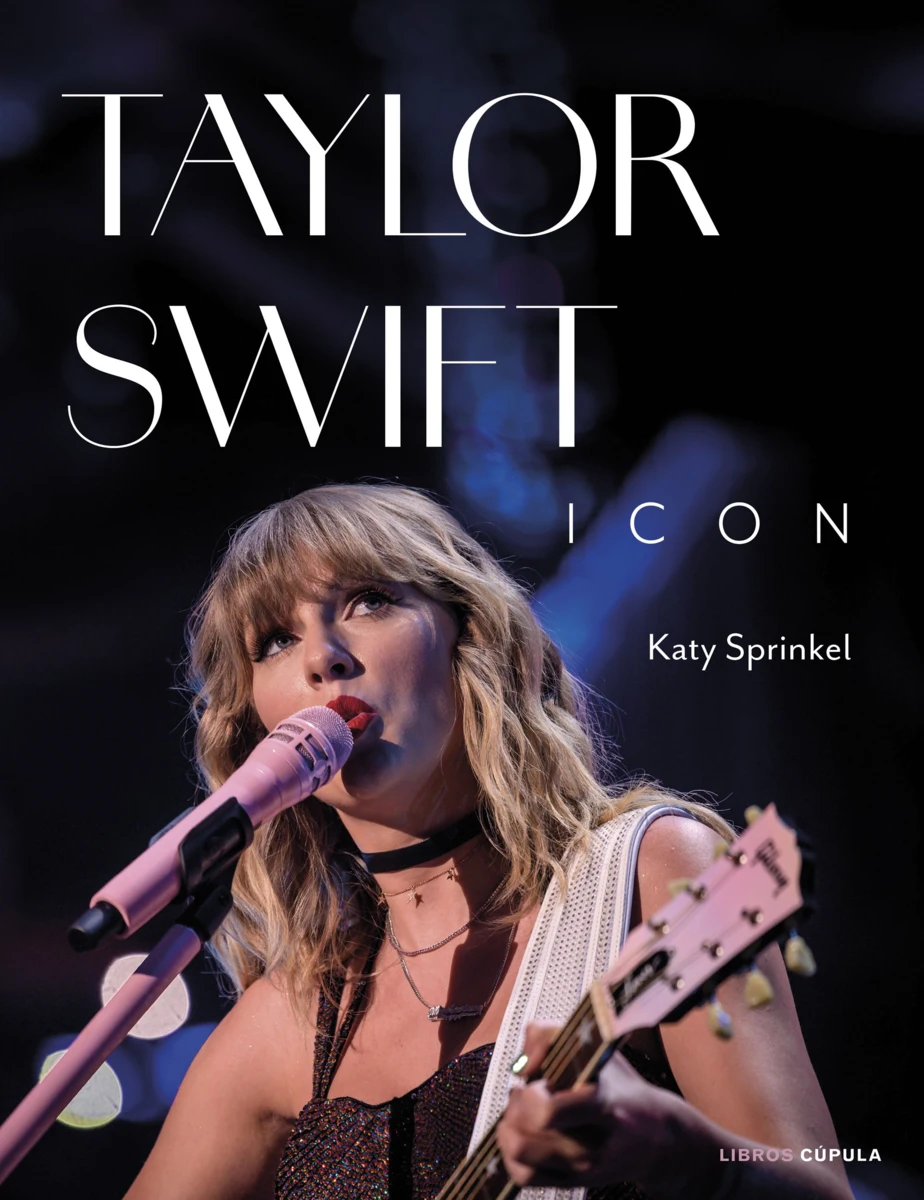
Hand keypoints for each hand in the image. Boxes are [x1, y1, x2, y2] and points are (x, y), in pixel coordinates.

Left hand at [496, 1022, 689, 1192]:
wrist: (657, 1139)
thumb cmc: (623, 1088)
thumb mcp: (598, 1050)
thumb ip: (551, 1037)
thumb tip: (521, 1063)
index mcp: (601, 1104)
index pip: (547, 1111)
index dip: (529, 1091)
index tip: (535, 1074)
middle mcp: (591, 1143)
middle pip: (525, 1131)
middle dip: (517, 1103)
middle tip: (529, 1089)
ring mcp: (580, 1168)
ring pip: (518, 1152)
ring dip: (510, 1126)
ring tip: (524, 1111)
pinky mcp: (571, 1183)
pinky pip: (523, 1175)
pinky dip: (511, 1152)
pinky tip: (524, 1132)